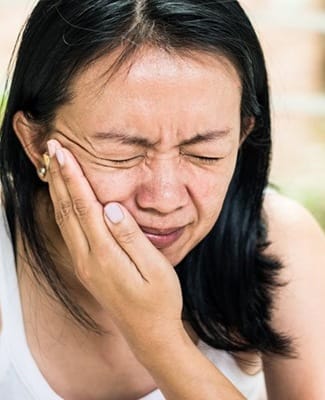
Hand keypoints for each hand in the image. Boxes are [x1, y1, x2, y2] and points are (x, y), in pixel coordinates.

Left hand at [46, 139, 182, 350]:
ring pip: (64, 221)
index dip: (73, 178)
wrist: (149, 333)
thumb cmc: (159, 300)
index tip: (63, 153)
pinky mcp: (86, 268)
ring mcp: (84, 265)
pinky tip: (64, 199)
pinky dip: (63, 209)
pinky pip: (68, 232)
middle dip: (59, 177)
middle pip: (67, 210)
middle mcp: (87, 259)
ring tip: (53, 168)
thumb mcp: (154, 268)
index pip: (84, 207)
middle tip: (51, 149)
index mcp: (105, 255)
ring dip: (58, 191)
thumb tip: (111, 208)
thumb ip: (131, 236)